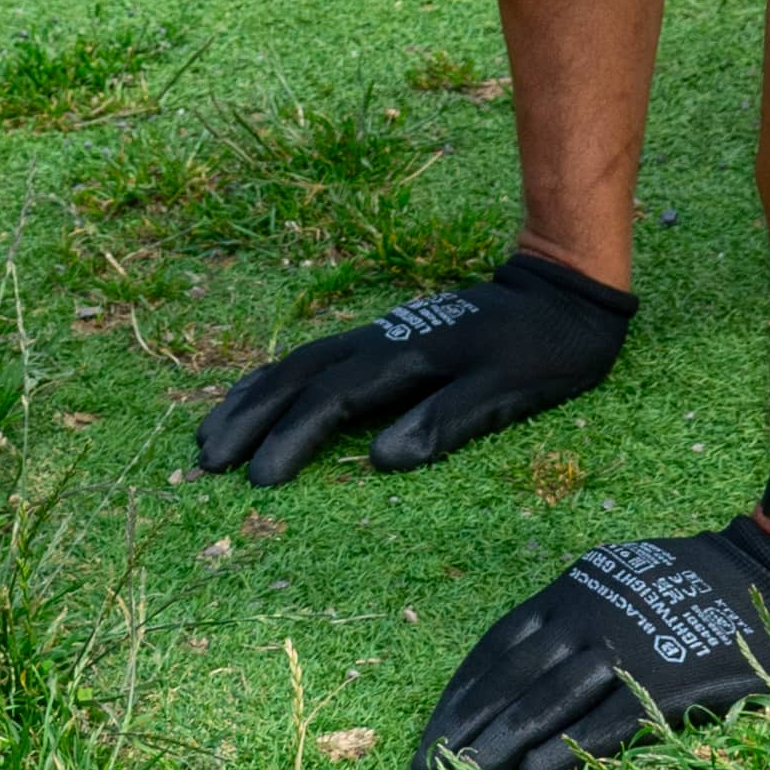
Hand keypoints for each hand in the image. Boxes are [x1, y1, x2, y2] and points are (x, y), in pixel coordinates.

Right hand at [192, 249, 634, 486]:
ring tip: (209, 433)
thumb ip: (447, 419)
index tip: (259, 479)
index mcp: (407, 356)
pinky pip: (314, 359)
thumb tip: (380, 459)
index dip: (292, 439)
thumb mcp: (510, 389)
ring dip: (252, 398)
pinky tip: (259, 397)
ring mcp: (379, 335)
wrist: (562, 291)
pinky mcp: (384, 338)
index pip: (334, 401)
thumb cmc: (544, 350)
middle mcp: (381, 341)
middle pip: (298, 378)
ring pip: (298, 363)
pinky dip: (276, 380)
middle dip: (249, 419)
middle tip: (206, 461)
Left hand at [414, 518, 769, 769]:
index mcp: (574, 592)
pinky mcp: (667, 683)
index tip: (431, 735)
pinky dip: (567, 749)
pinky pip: (607, 720)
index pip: (497, 648)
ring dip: (501, 743)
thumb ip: (575, 620)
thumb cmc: (699, 584)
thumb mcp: (622, 582)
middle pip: (510, 679)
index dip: (460, 695)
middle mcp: (589, 617)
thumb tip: (524, 673)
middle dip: (465, 727)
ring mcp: (627, 649)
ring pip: (547, 701)